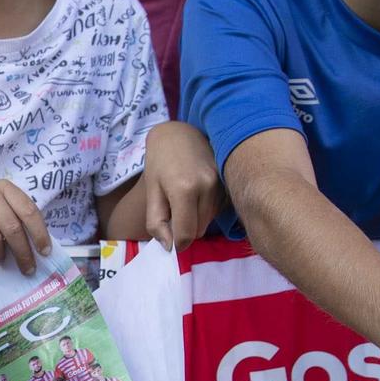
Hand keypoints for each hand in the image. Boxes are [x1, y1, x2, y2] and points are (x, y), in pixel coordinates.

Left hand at [140, 121, 222, 249]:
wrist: (179, 133)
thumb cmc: (160, 162)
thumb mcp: (151, 192)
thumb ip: (156, 222)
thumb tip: (169, 247)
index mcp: (184, 189)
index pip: (186, 234)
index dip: (177, 243)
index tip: (170, 240)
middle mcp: (207, 187)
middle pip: (198, 230)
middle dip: (185, 229)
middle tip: (173, 211)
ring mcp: (221, 183)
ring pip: (209, 221)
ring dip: (196, 219)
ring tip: (184, 198)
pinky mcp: (228, 182)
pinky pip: (217, 210)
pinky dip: (206, 209)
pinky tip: (197, 193)